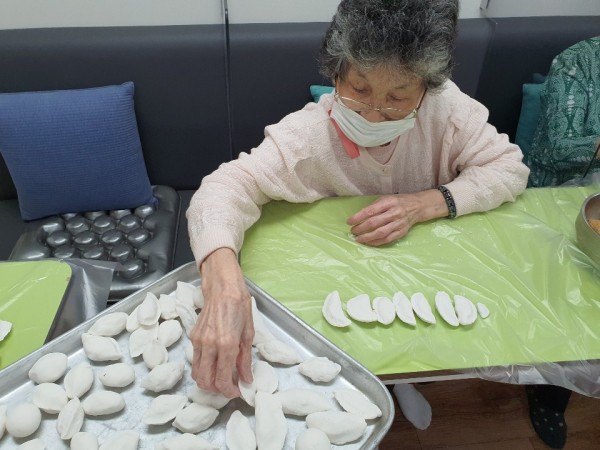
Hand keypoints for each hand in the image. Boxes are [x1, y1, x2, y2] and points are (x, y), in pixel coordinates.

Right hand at [190, 248, 253, 397]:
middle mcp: (209, 345)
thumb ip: (245, 359)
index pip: (223, 379)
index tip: (237, 392)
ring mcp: (198, 341)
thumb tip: (246, 379)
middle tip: (228, 388)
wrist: (223, 288)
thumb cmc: (239, 306)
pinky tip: (214, 364)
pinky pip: (195, 360)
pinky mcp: (193, 337)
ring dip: (207, 381)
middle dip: (216, 390)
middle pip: (205, 381)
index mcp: (226, 344)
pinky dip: (203, 368)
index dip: (229, 391)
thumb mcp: (248, 334)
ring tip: (221, 379)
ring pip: (197, 373)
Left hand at [347, 190, 447, 245]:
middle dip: (361, 228)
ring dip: (367, 237)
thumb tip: (359, 216)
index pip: (370, 211)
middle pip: (374, 223)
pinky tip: (369, 242)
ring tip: (358, 239)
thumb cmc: (398, 202)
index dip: (358, 217)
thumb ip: (374, 207)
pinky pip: (387, 239)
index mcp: (389, 202)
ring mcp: (399, 223)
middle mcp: (394, 213)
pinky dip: (376, 242)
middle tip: (353, 231)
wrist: (418, 206)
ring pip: (381, 233)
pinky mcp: (401, 232)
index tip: (349, 221)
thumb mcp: (386, 199)